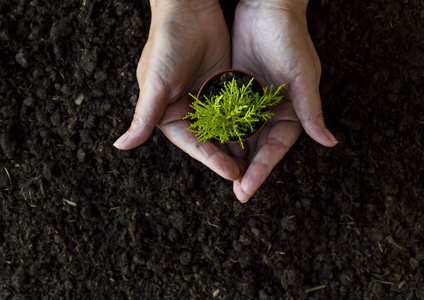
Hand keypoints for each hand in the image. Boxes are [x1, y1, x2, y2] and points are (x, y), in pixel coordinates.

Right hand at [114, 0, 246, 179]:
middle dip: (228, 157)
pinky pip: (236, 110)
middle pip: (212, 141)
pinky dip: (246, 122)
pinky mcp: (224, 88)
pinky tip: (261, 133)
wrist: (190, 11)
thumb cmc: (167, 46)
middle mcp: (189, 112)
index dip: (211, 159)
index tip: (231, 173)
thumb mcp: (156, 85)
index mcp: (169, 116)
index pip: (193, 144)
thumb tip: (119, 147)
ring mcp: (208, 101)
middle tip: (249, 173)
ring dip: (240, 143)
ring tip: (258, 160)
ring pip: (226, 129)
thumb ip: (144, 118)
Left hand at [231, 0, 337, 201]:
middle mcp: (271, 112)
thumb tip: (330, 142)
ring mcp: (252, 104)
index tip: (247, 189)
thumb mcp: (301, 76)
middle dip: (247, 170)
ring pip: (241, 136)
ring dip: (232, 155)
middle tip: (236, 193)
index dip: (262, 170)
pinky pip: (227, 117)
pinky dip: (220, 133)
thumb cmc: (289, 40)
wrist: (265, 9)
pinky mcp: (235, 91)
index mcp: (291, 112)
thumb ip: (310, 110)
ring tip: (222, 176)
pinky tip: (210, 147)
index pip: (276, 148)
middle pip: (258, 148)